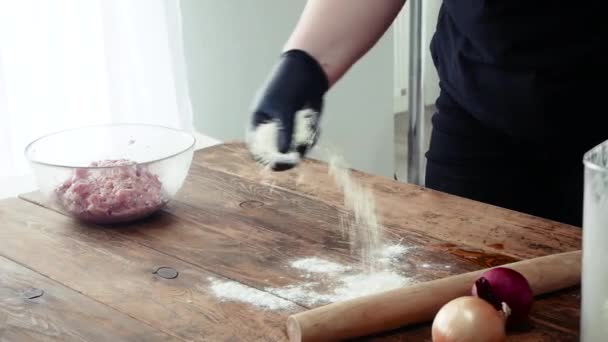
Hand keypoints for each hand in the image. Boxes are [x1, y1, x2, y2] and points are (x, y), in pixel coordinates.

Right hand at [246, 50, 328, 170]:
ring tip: (309, 129)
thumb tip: (283, 154)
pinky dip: (311, 138)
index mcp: (259, 122)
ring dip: (302, 147)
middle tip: (295, 159)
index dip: (263, 158)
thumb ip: (284, 132)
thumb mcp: (284, 109)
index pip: (256, 147)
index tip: (275, 163)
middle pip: (275, 153)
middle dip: (285, 157)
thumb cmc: (289, 86)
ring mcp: (287, 130)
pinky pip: (305, 143)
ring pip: (293, 150)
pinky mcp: (302, 129)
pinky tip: (315, 124)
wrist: (308, 71)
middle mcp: (271, 129)